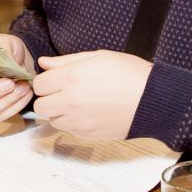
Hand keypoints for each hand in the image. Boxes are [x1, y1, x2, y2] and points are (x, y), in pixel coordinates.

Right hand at [0, 34, 34, 121]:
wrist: (18, 60)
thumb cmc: (4, 49)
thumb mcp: (2, 42)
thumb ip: (0, 52)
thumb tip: (4, 64)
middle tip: (9, 83)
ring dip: (6, 99)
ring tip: (22, 86)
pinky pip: (0, 115)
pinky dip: (15, 106)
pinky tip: (25, 93)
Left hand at [31, 50, 151, 139]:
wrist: (153, 100)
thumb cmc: (130, 74)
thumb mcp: (99, 57)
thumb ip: (66, 61)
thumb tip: (44, 63)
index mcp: (71, 78)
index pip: (38, 84)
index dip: (46, 81)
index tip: (56, 79)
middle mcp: (70, 101)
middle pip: (40, 106)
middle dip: (48, 98)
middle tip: (63, 92)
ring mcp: (78, 121)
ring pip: (52, 120)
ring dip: (59, 112)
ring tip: (78, 103)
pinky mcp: (87, 134)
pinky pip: (69, 130)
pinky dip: (73, 123)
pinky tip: (89, 113)